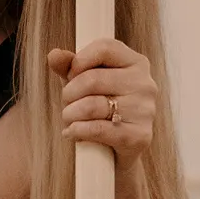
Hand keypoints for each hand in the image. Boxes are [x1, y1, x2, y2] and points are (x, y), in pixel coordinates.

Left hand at [48, 38, 156, 170]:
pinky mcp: (139, 136)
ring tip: (68, 118)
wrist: (118, 150)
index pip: (105, 48)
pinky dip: (77, 130)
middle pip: (92, 79)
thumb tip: (54, 54)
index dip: (79, 61)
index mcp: (136, 63)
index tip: (71, 75)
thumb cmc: (101, 108)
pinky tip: (71, 132)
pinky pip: (97, 129)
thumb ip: (69, 66)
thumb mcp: (84, 82)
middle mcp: (145, 84)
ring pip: (92, 105)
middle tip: (66, 103)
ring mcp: (145, 110)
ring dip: (70, 114)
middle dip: (69, 93)